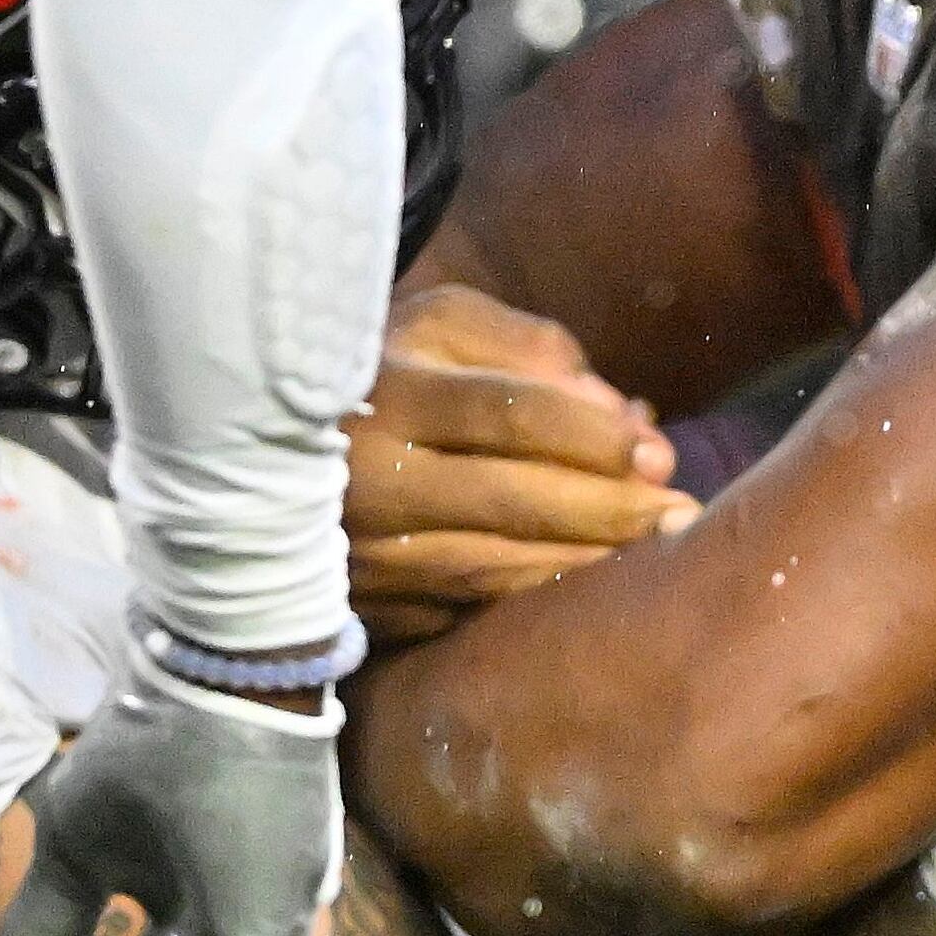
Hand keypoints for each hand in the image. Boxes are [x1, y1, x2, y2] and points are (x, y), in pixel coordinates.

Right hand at [346, 286, 689, 645]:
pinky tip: (589, 592)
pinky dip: (530, 601)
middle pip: (507, 498)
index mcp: (380, 391)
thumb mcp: (439, 326)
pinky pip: (460, 609)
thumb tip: (617, 409)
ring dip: (582, 564)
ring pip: (489, 567)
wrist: (252, 448)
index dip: (588, 433)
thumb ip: (527, 348)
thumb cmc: (378, 368)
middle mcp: (361, 476)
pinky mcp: (359, 605)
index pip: (501, 413)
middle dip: (607, 509)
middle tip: (683, 515)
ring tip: (657, 555)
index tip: (656, 451)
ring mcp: (356, 551)